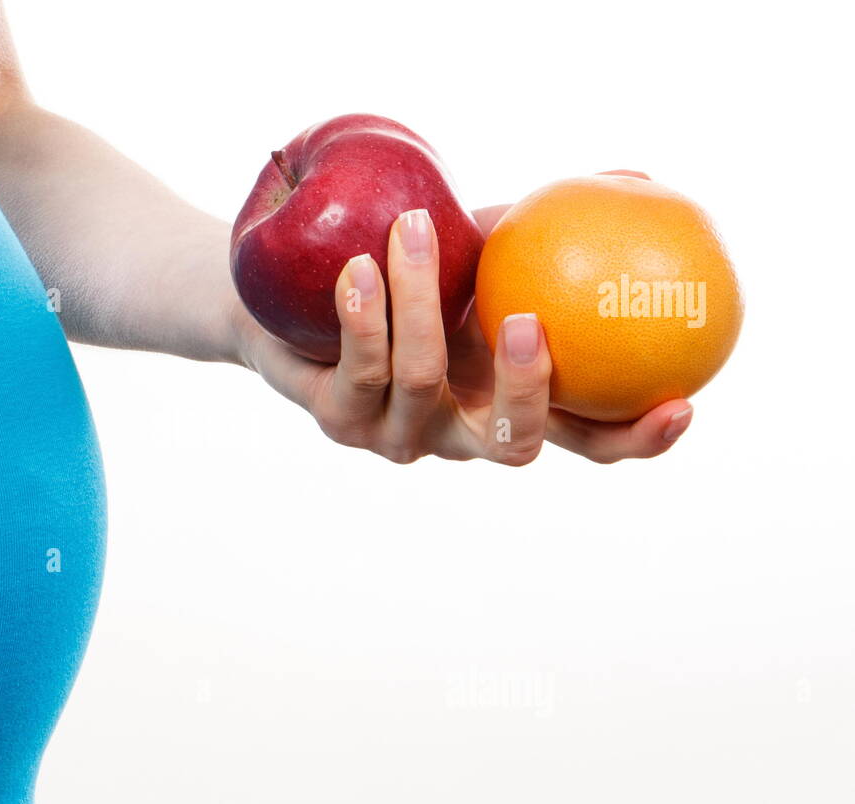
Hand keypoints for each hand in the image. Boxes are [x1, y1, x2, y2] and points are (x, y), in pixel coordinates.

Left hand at [233, 171, 693, 464]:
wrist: (303, 293)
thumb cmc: (417, 271)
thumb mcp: (488, 249)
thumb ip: (552, 228)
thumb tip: (634, 176)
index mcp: (513, 404)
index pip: (590, 439)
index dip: (637, 437)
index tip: (682, 402)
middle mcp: (462, 435)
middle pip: (514, 446)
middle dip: (525, 390)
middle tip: (528, 322)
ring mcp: (399, 436)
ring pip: (421, 384)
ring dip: (419, 301)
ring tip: (411, 230)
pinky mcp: (339, 422)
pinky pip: (359, 369)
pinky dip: (363, 311)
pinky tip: (358, 265)